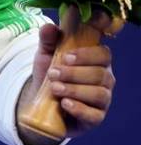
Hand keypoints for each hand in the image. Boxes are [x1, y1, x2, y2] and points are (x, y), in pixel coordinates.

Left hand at [16, 15, 115, 144]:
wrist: (40, 103)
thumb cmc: (50, 75)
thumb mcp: (45, 55)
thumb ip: (48, 40)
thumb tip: (49, 26)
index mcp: (96, 61)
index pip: (104, 54)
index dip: (87, 54)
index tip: (66, 56)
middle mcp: (104, 79)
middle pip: (100, 74)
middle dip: (74, 73)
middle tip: (53, 73)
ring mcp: (102, 100)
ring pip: (99, 93)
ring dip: (75, 90)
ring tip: (54, 88)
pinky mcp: (95, 118)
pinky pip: (94, 115)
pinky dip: (79, 109)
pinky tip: (65, 104)